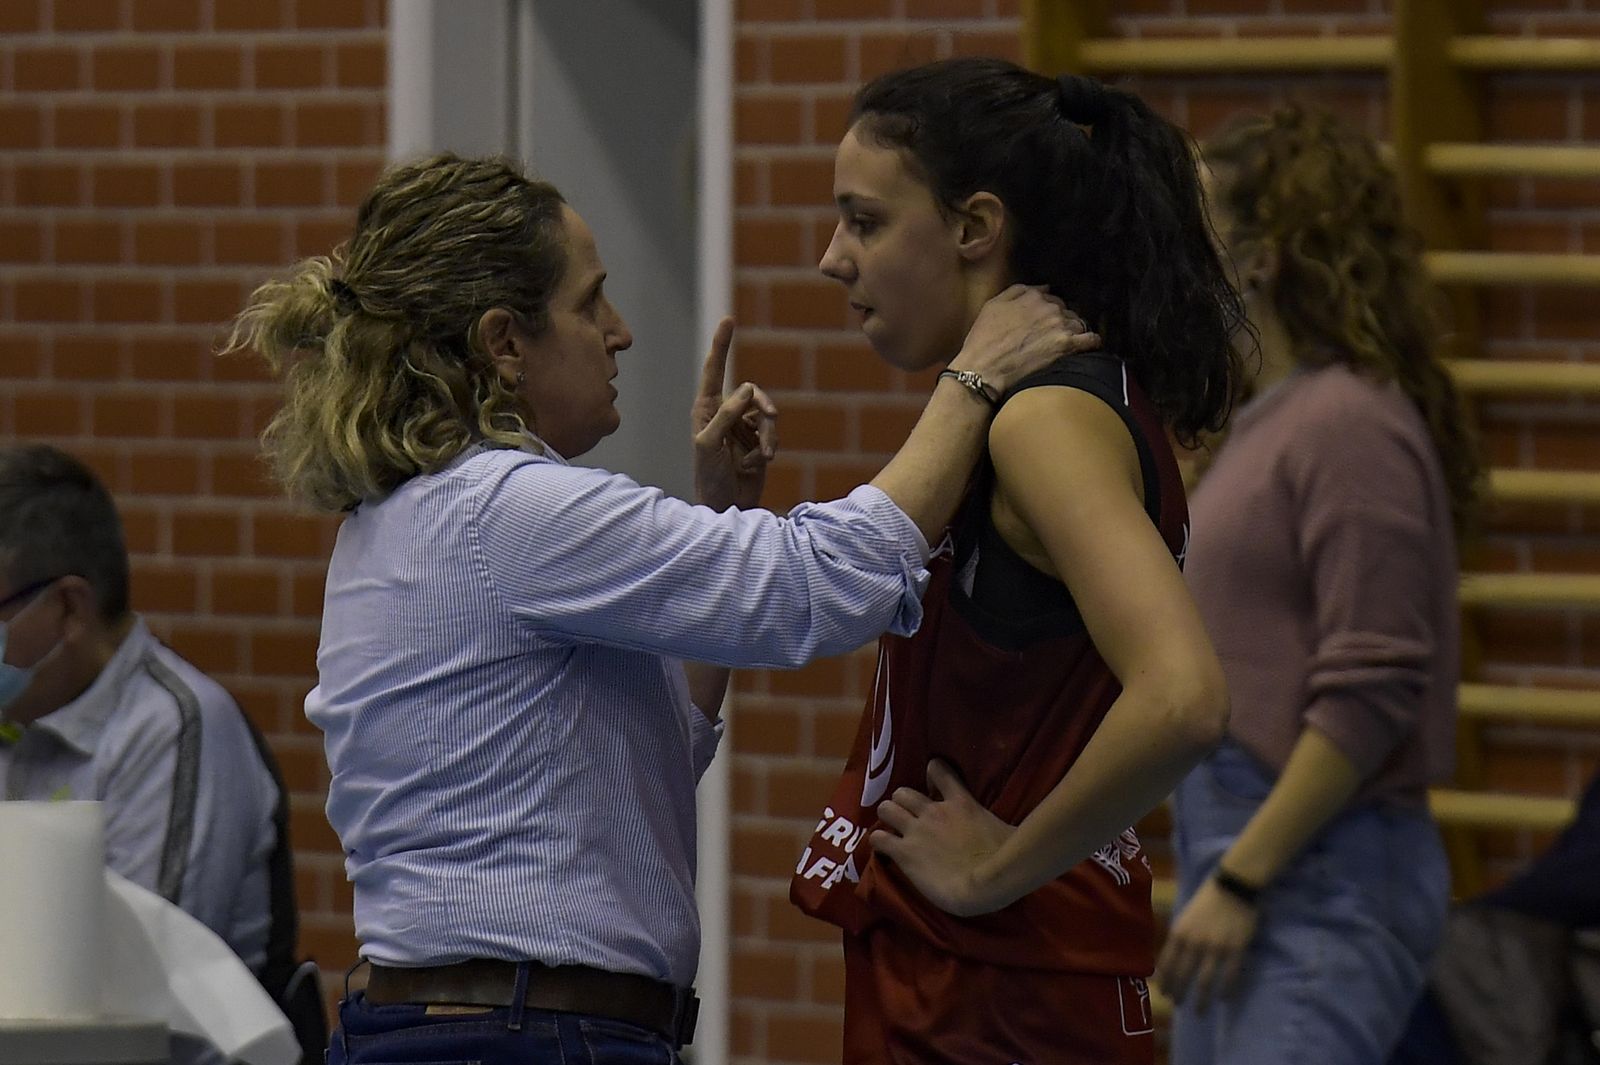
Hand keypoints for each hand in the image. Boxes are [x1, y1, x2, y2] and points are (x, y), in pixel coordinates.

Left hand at [692, 317, 777, 510]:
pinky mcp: (759, 442)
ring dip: (767, 435)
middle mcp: (725, 413)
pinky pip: (772, 433)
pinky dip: (769, 447)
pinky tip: (758, 464)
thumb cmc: (708, 477)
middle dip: (762, 405)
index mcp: (705, 409)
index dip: (721, 345)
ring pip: (767, 414)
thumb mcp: (708, 444)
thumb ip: (725, 414)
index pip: (714, 370)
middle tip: (771, 415)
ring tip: (762, 456)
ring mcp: (743, 427)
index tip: (729, 320)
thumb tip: (747, 386)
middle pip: (752, 392)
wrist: (726, 508)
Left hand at [870, 760, 1015, 916]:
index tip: (930, 785)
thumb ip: (994, 824)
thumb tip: (1009, 832)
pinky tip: (882, 848)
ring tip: (890, 829)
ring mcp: (917, 831)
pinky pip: (878, 839)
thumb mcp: (1004, 830)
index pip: (938, 771)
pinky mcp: (904, 852)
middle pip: (903, 792)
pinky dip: (877, 842)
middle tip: (906, 817)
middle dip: (901, 803)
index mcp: (960, 802)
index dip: (931, 775)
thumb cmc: (1004, 859)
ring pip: (886, 809)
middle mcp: (934, 811)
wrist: (986, 882)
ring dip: (887, 817)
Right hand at [946, 285, 1099, 395]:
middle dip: (1060, 321)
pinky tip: (1087, 347)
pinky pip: (1091, 340)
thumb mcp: (992, 306)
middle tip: (1050, 337)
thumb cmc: (983, 340)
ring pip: (1079, 323)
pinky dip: (1091, 342)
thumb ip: (1017, 291)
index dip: (1047, 310)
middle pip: (1066, 310)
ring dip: (1074, 332)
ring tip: (1064, 345)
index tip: (1042, 322)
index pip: (1051, 297)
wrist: (984, 370)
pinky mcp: (1067, 347)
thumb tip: (1043, 287)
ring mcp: (1060, 326)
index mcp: (1032, 296)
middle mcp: (1050, 307)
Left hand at [1154, 877, 1259, 1011]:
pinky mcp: (1236, 949)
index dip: (1165, 981)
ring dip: (1201, 1000)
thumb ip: (1179, 937)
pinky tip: (1223, 999)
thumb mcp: (1185, 916)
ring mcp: (1216, 948)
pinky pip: (1230, 976)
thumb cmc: (1206, 900)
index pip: (1167, 964)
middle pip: (1183, 976)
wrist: (1233, 885)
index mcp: (1179, 933)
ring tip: (1199, 1011)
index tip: (1164, 994)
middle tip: (1178, 1006)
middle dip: (1179, 994)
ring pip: (1205, 982)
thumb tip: (1171, 959)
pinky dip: (1226, 990)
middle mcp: (1194, 943)